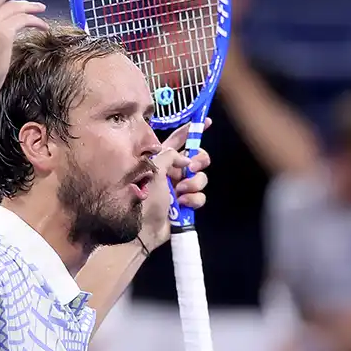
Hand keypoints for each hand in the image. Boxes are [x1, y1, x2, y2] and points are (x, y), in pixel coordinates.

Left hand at [138, 120, 211, 251]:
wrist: (143, 228)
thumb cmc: (144, 196)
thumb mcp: (154, 169)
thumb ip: (170, 156)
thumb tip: (186, 159)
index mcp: (161, 160)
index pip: (178, 139)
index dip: (191, 130)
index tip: (206, 121)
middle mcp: (171, 171)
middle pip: (195, 158)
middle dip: (199, 162)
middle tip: (193, 168)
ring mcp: (179, 187)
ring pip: (200, 178)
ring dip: (194, 184)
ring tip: (182, 193)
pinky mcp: (185, 203)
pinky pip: (199, 196)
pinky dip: (194, 200)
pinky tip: (185, 204)